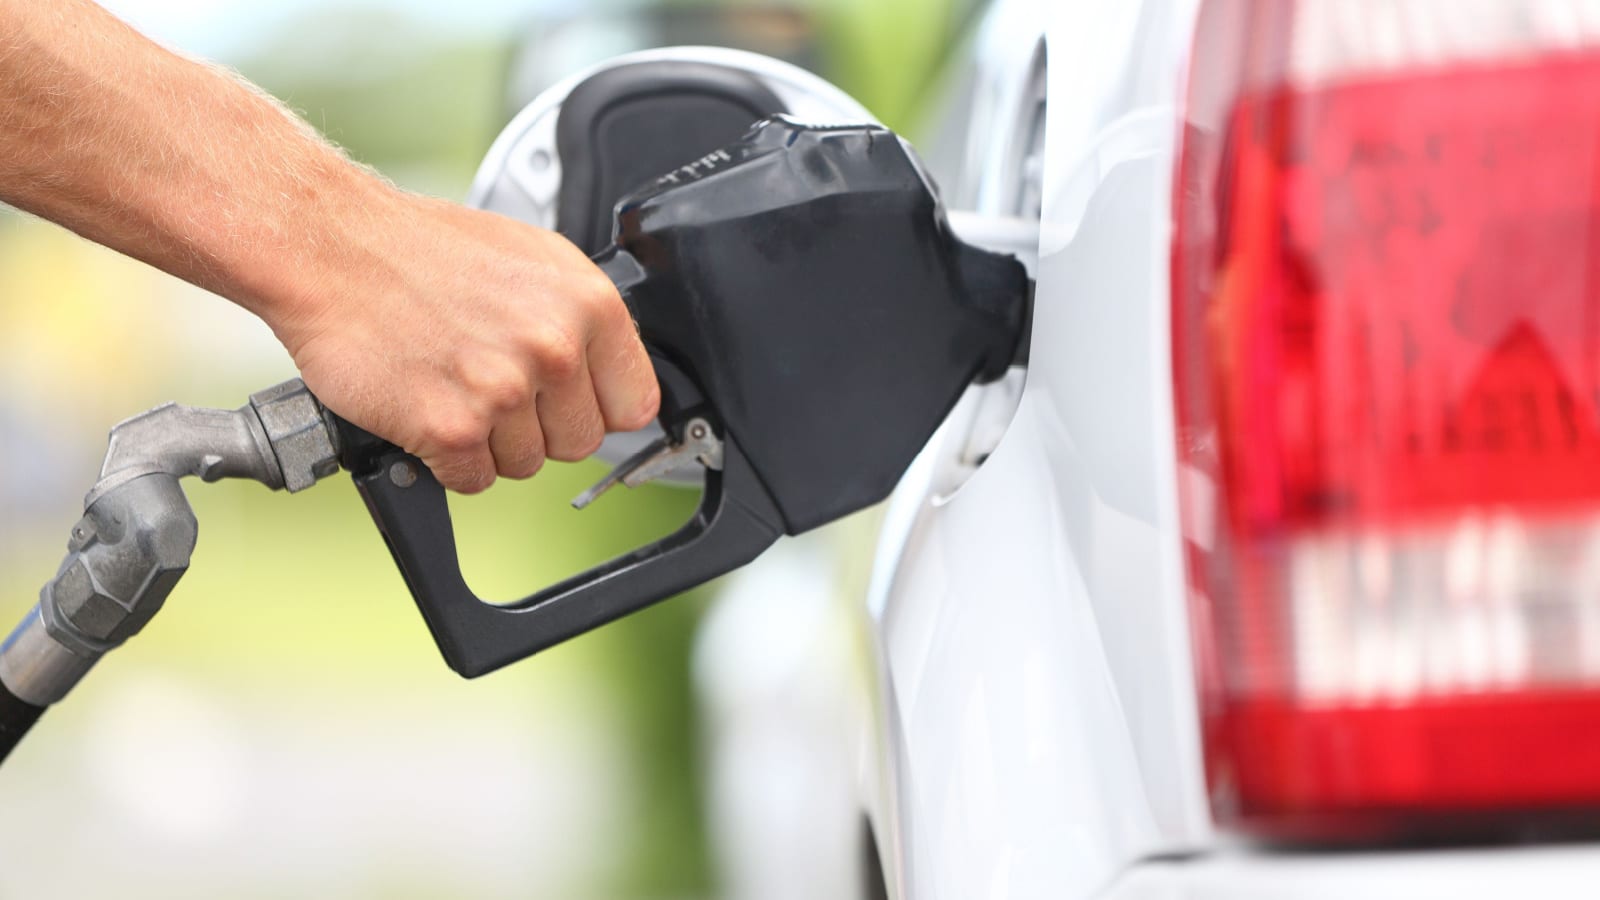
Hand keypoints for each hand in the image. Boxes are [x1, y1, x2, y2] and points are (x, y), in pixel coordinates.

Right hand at [266, 189, 659, 492]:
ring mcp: (503, 390)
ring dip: (488, 442)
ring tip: (453, 385)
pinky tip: (427, 408)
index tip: (568, 402)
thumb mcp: (532, 258)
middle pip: (578, 443)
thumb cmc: (422, 250)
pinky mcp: (452, 428)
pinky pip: (473, 480)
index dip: (596, 407)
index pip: (633, 404)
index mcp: (588, 305)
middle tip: (491, 383)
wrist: (332, 248)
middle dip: (538, 425)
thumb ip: (579, 318)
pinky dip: (446, 459)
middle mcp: (553, 349)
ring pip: (525, 464)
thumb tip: (610, 372)